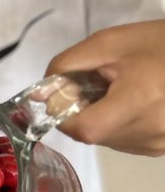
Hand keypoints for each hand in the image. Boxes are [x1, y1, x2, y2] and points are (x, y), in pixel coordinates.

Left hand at [45, 19, 164, 155]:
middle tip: (102, 83)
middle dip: (84, 111)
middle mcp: (152, 130)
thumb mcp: (109, 43)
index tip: (68, 95)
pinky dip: (119, 124)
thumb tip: (39, 96)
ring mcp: (159, 143)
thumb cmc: (159, 42)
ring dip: (102, 118)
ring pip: (107, 140)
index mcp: (140, 99)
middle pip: (94, 134)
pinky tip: (137, 102)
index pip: (84, 128)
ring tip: (124, 90)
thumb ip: (67, 66)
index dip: (65, 116)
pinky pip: (125, 141)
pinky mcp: (163, 148)